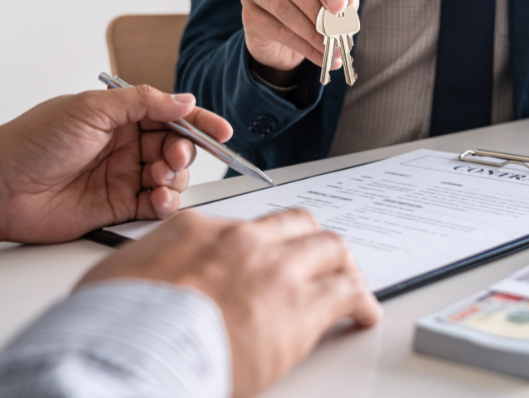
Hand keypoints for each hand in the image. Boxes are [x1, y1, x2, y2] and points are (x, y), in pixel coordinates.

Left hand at [0, 86, 232, 243]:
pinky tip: (158, 199)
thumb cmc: (33, 141)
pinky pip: (156, 205)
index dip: (200, 123)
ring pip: (172, 178)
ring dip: (175, 178)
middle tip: (175, 157)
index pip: (171, 116)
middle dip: (185, 151)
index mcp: (121, 117)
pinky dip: (165, 203)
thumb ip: (143, 103)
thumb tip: (185, 101)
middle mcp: (126, 146)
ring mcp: (124, 177)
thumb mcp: (91, 109)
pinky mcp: (118, 207)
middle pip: (177, 147)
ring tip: (158, 178)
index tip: (222, 132)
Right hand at [79, 209, 381, 397]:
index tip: (265, 259)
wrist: (130, 355)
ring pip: (330, 247)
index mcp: (200, 229)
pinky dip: (361, 301)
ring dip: (341, 264)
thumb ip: (149, 266)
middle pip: (297, 224)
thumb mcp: (116, 279)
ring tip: (347, 282)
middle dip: (310, 241)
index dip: (261, 245)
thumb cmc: (113, 329)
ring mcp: (277, 269)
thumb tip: (150, 276)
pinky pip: (348, 292)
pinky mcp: (301, 307)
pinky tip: (363, 314)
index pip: (246, 226)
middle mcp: (244, 240)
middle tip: (317, 260)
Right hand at [239, 0, 359, 83]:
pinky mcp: (248, 13)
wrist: (282, 32)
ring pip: (283, 8)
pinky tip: (319, 56)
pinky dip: (303, 46)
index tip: (340, 5)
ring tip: (331, 48)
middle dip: (317, 8)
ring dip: (311, 32)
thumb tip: (348, 3)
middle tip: (335, 29)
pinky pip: (277, 30)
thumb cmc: (312, 4)